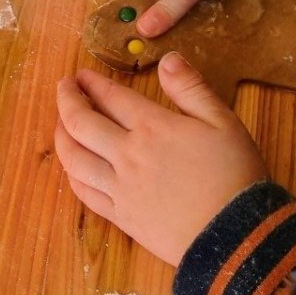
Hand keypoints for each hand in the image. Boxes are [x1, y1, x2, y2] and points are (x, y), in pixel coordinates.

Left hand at [55, 53, 268, 266]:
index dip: (90, 83)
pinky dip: (72, 174)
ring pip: (73, 158)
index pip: (110, 97)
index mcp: (152, 127)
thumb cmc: (234, 175)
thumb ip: (191, 88)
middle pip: (80, 123)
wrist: (233, 235)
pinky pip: (84, 192)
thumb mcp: (223, 121)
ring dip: (61, 136)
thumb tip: (167, 59)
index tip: (81, 75)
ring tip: (61, 124)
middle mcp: (127, 155)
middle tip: (63, 88)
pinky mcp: (120, 216)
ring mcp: (119, 188)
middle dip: (66, 99)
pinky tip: (72, 167)